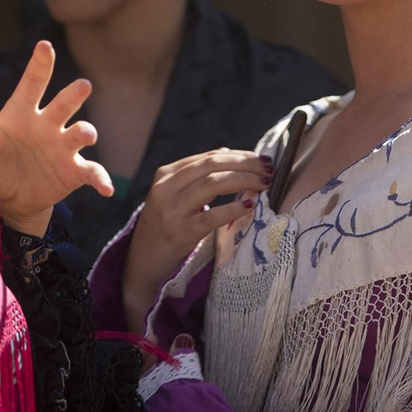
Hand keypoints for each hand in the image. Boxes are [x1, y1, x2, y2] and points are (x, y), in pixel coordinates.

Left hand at [0, 41, 112, 235]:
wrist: (10, 196)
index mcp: (21, 114)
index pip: (32, 85)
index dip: (39, 65)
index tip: (44, 46)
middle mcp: (47, 124)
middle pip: (64, 103)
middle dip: (74, 94)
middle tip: (83, 86)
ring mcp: (63, 146)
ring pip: (81, 132)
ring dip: (86, 132)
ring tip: (87, 135)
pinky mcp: (74, 170)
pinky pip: (92, 171)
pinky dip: (101, 178)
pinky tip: (107, 188)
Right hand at [122, 147, 270, 330]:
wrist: (143, 260)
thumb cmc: (164, 224)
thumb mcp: (173, 194)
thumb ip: (197, 173)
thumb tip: (226, 151)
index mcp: (166, 175)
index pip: (208, 157)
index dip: (239, 155)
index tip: (261, 159)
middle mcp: (166, 188)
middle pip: (212, 166)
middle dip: (245, 164)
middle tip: (268, 169)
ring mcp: (172, 211)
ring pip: (213, 184)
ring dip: (244, 180)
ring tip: (264, 184)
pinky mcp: (181, 233)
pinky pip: (212, 216)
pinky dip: (234, 208)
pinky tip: (250, 203)